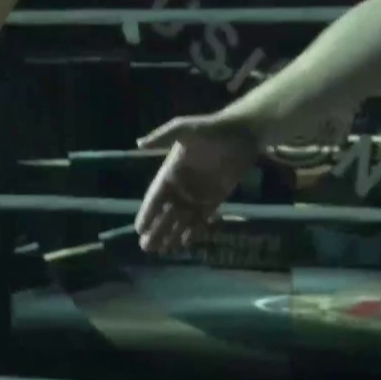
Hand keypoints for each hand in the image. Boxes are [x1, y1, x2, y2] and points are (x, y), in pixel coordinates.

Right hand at [132, 111, 262, 254]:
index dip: (147, 213)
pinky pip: (201, 218)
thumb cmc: (213, 129)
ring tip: (161, 251)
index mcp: (170, 171)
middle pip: (165, 212)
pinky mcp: (215, 198)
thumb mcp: (185, 128)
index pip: (155, 197)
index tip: (138, 229)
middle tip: (146, 248)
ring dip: (171, 234)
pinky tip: (184, 243)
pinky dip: (192, 231)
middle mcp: (182, 186)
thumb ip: (162, 136)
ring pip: (181, 219)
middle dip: (156, 230)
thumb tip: (138, 143)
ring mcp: (198, 193)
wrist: (243, 133)